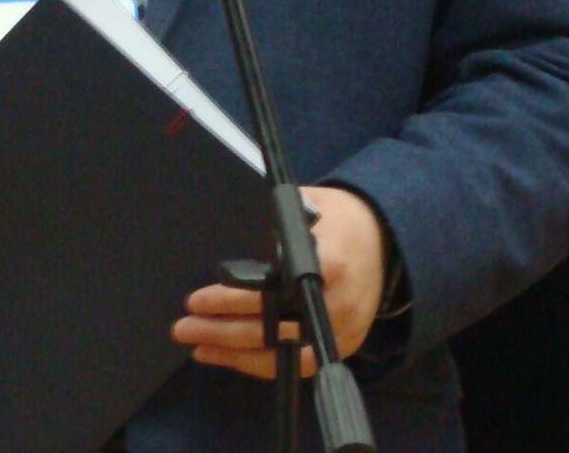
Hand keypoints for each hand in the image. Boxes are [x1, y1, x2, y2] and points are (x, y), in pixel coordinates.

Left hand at [171, 185, 385, 378]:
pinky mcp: (341, 348)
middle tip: (183, 324)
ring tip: (196, 345)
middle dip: (222, 328)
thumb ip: (274, 225)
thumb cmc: (339, 216)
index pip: (273, 289)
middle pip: (272, 327)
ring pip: (281, 355)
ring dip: (232, 352)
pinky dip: (257, 363)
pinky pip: (295, 365)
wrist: (385, 238)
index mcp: (331, 263)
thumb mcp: (309, 204)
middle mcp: (338, 305)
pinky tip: (225, 356)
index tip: (198, 298)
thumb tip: (231, 248)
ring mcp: (342, 333)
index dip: (233, 298)